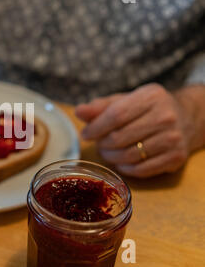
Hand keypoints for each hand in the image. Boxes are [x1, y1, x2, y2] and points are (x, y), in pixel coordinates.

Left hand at [75, 83, 195, 177]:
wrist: (187, 118)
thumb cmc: (146, 109)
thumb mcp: (125, 101)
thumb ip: (100, 107)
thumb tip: (79, 112)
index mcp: (151, 96)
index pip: (116, 115)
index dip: (96, 127)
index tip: (85, 134)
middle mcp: (166, 116)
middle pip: (120, 137)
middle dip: (102, 144)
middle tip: (98, 144)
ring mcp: (173, 138)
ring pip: (129, 155)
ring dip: (111, 157)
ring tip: (107, 152)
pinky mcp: (176, 157)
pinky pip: (142, 169)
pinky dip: (126, 168)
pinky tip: (121, 161)